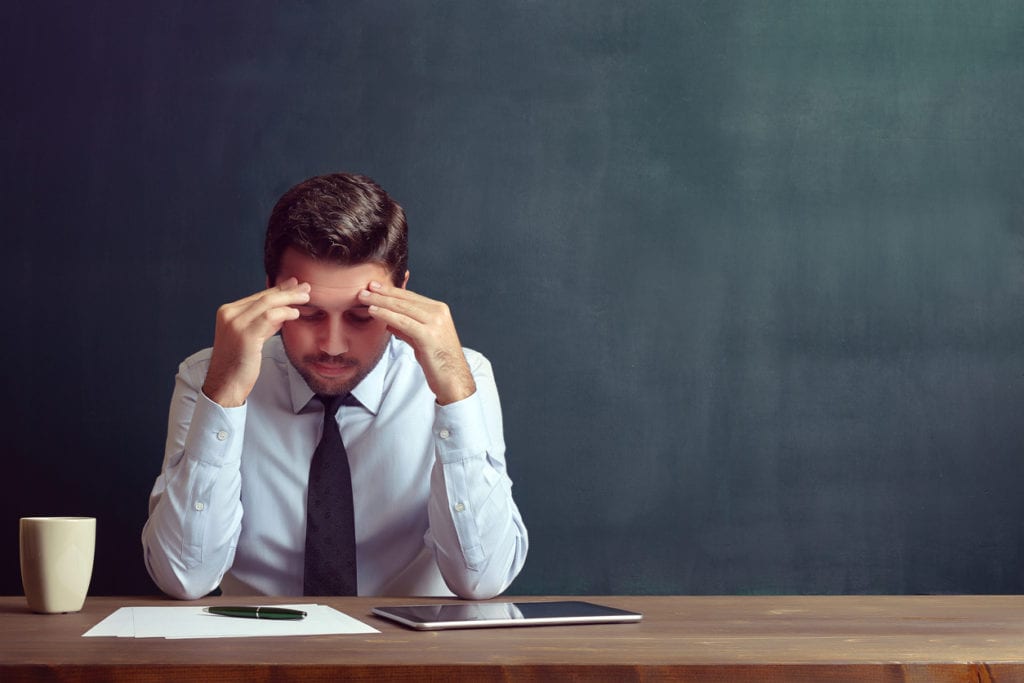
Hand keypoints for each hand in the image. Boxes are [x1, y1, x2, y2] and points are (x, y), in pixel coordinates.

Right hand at [202, 278, 310, 406]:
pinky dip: (285, 312)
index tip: (294, 285)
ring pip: (268, 303)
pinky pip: (270, 316)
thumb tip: (284, 310)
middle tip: (305, 287)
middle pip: (264, 297)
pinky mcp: (245, 334)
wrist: (225, 384)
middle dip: (287, 290)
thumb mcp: (252, 336)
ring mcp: (236, 323)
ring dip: (289, 299)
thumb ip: (264, 322)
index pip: (257, 296)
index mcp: (228, 312)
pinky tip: (295, 313)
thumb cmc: (239, 364)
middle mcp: (229, 314)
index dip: (278, 290)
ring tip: (305, 298)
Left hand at [360, 280, 475, 404]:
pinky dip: (386, 315)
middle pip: (405, 299)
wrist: (454, 380)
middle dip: (383, 293)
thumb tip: (388, 320)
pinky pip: (402, 322)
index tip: (375, 286)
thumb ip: (407, 327)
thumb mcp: (421, 339)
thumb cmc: (439, 362)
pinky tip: (374, 311)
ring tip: (364, 298)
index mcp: (439, 310)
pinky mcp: (428, 335)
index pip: (410, 297)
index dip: (391, 291)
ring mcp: (435, 323)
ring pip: (402, 308)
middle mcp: (439, 313)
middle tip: (365, 288)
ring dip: (380, 301)